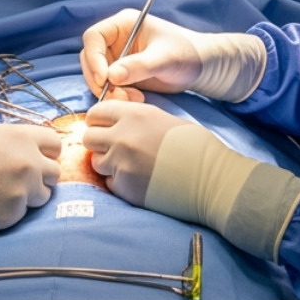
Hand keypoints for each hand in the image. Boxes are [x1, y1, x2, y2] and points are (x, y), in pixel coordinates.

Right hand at [0, 123, 60, 245]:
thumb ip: (13, 142)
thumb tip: (27, 151)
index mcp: (22, 137)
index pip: (55, 144)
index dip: (45, 152)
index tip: (36, 158)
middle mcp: (28, 162)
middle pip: (54, 172)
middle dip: (40, 176)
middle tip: (18, 179)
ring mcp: (22, 191)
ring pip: (42, 196)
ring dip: (28, 195)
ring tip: (1, 192)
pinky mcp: (10, 215)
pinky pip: (21, 214)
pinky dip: (9, 211)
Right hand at [80, 13, 266, 103]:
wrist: (201, 67)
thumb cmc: (186, 53)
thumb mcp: (164, 59)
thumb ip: (138, 66)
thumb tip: (111, 76)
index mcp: (123, 24)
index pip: (94, 37)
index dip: (94, 58)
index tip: (105, 79)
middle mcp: (116, 39)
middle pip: (90, 59)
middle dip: (100, 80)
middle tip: (118, 96)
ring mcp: (118, 57)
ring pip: (97, 76)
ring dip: (109, 91)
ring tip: (133, 99)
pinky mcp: (122, 75)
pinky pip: (108, 87)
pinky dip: (116, 96)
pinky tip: (136, 100)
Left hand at [86, 105, 299, 261]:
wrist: (210, 178)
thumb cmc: (195, 146)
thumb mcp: (163, 119)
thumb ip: (135, 120)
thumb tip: (116, 125)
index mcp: (134, 115)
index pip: (96, 112)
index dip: (98, 120)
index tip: (104, 127)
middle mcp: (122, 137)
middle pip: (88, 137)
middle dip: (98, 143)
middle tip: (113, 149)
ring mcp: (120, 163)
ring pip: (96, 161)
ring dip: (108, 164)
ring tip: (130, 166)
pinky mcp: (124, 188)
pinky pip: (109, 183)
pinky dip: (119, 182)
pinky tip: (138, 180)